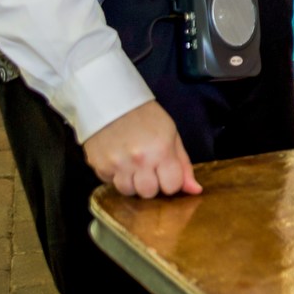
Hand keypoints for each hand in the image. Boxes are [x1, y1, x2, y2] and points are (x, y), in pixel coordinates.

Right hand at [83, 101, 199, 198]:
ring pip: (128, 191)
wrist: (112, 100)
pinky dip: (115, 175)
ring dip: (132, 182)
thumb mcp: (172, 134)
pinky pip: (110, 183)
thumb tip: (195, 190)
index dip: (171, 181)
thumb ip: (183, 164)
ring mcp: (116, 164)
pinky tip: (118, 159)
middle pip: (149, 193)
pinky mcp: (99, 166)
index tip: (166, 171)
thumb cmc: (147, 117)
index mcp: (161, 151)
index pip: (172, 186)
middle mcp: (139, 160)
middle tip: (148, 168)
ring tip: (132, 165)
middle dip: (151, 184)